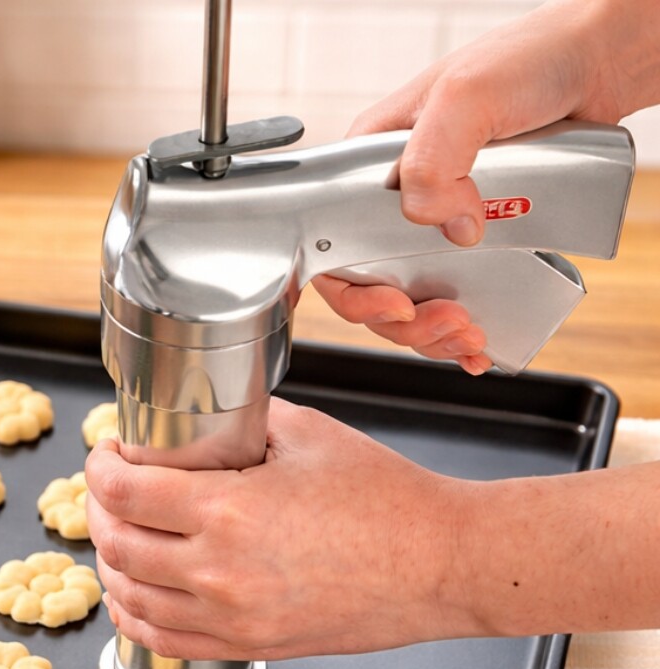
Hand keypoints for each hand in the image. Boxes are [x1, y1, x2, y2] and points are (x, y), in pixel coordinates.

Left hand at [85, 400, 480, 661]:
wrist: (440, 565)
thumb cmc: (387, 501)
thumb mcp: (306, 435)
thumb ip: (240, 424)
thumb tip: (198, 420)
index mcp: (228, 511)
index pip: (123, 492)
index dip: (99, 467)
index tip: (106, 454)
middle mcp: (218, 572)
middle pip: (115, 544)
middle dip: (97, 509)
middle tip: (108, 488)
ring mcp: (230, 618)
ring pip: (129, 596)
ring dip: (110, 560)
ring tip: (117, 533)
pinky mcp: (246, 646)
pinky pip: (160, 639)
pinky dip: (131, 613)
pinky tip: (132, 592)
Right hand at [312, 0, 649, 372]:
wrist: (600, 60)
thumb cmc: (530, 57)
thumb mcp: (466, 95)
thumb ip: (434, 158)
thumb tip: (432, 221)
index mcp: (370, 167)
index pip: (334, 247)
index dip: (355, 292)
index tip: (395, 305)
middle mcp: (396, 201)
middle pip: (373, 287)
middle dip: (406, 322)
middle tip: (448, 324)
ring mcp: (436, 223)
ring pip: (412, 301)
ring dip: (435, 335)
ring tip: (469, 337)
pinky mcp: (475, 237)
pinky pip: (455, 295)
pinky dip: (462, 331)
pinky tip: (479, 345)